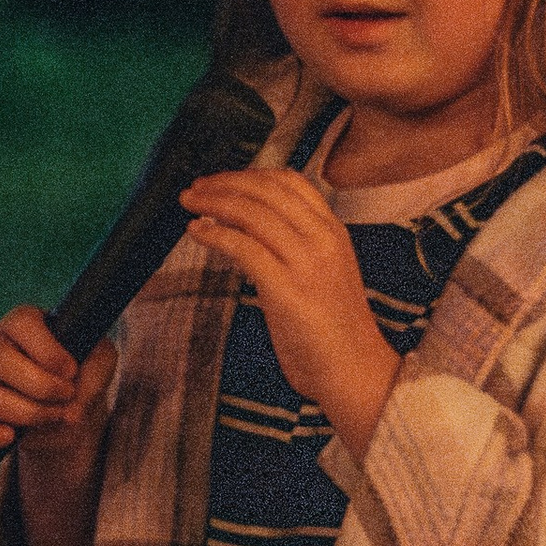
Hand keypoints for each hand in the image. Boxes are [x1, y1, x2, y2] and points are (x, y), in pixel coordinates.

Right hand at [0, 306, 115, 545]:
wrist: (68, 402)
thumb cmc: (82, 370)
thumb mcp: (100, 362)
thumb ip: (95, 375)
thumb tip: (68, 414)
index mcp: (22, 323)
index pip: (21, 323)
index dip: (48, 351)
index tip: (71, 371)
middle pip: (1, 360)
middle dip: (42, 386)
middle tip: (67, 395)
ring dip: (28, 414)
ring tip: (55, 415)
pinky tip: (10, 437)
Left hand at [178, 168, 402, 456]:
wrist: (355, 371)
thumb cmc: (334, 330)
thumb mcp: (322, 272)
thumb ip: (296, 246)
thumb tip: (249, 228)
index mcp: (333, 231)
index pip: (290, 182)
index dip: (249, 174)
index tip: (222, 180)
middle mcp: (323, 239)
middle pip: (266, 190)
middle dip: (224, 183)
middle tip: (196, 188)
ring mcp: (307, 263)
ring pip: (252, 212)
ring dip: (214, 202)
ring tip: (190, 204)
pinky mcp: (287, 290)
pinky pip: (244, 247)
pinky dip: (215, 234)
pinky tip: (198, 233)